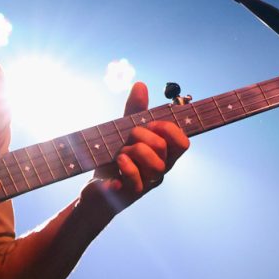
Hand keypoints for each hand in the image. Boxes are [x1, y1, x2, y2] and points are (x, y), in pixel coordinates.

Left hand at [82, 81, 188, 220]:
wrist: (96, 189)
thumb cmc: (114, 160)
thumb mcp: (123, 132)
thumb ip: (135, 111)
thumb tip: (141, 84)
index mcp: (163, 155)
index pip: (183, 142)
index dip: (169, 129)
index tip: (151, 124)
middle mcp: (160, 170)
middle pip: (162, 146)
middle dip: (141, 135)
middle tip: (127, 139)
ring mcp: (147, 183)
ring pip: (152, 161)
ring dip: (131, 151)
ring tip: (120, 154)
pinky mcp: (131, 193)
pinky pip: (135, 177)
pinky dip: (125, 165)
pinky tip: (118, 162)